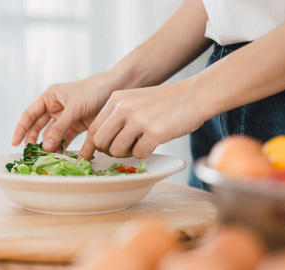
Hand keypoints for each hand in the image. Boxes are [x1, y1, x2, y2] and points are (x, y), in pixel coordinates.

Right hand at [11, 72, 118, 150]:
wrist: (117, 88)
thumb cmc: (93, 91)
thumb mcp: (74, 108)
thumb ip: (59, 127)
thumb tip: (45, 146)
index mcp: (50, 97)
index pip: (30, 114)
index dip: (21, 129)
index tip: (15, 143)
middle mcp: (56, 107)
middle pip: (39, 127)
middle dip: (34, 140)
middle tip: (31, 154)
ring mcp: (67, 117)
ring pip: (53, 134)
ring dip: (50, 146)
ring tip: (47, 158)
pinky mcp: (79, 126)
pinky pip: (68, 138)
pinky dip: (65, 147)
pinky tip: (62, 156)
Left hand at [79, 81, 203, 158]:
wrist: (194, 96)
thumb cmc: (164, 103)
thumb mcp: (134, 100)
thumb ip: (116, 116)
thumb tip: (98, 142)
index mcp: (116, 100)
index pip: (93, 130)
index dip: (91, 147)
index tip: (90, 157)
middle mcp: (123, 108)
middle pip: (101, 143)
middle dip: (110, 152)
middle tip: (124, 150)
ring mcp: (138, 119)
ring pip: (117, 151)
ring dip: (128, 154)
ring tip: (141, 144)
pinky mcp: (154, 131)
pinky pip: (139, 154)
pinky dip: (145, 153)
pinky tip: (154, 143)